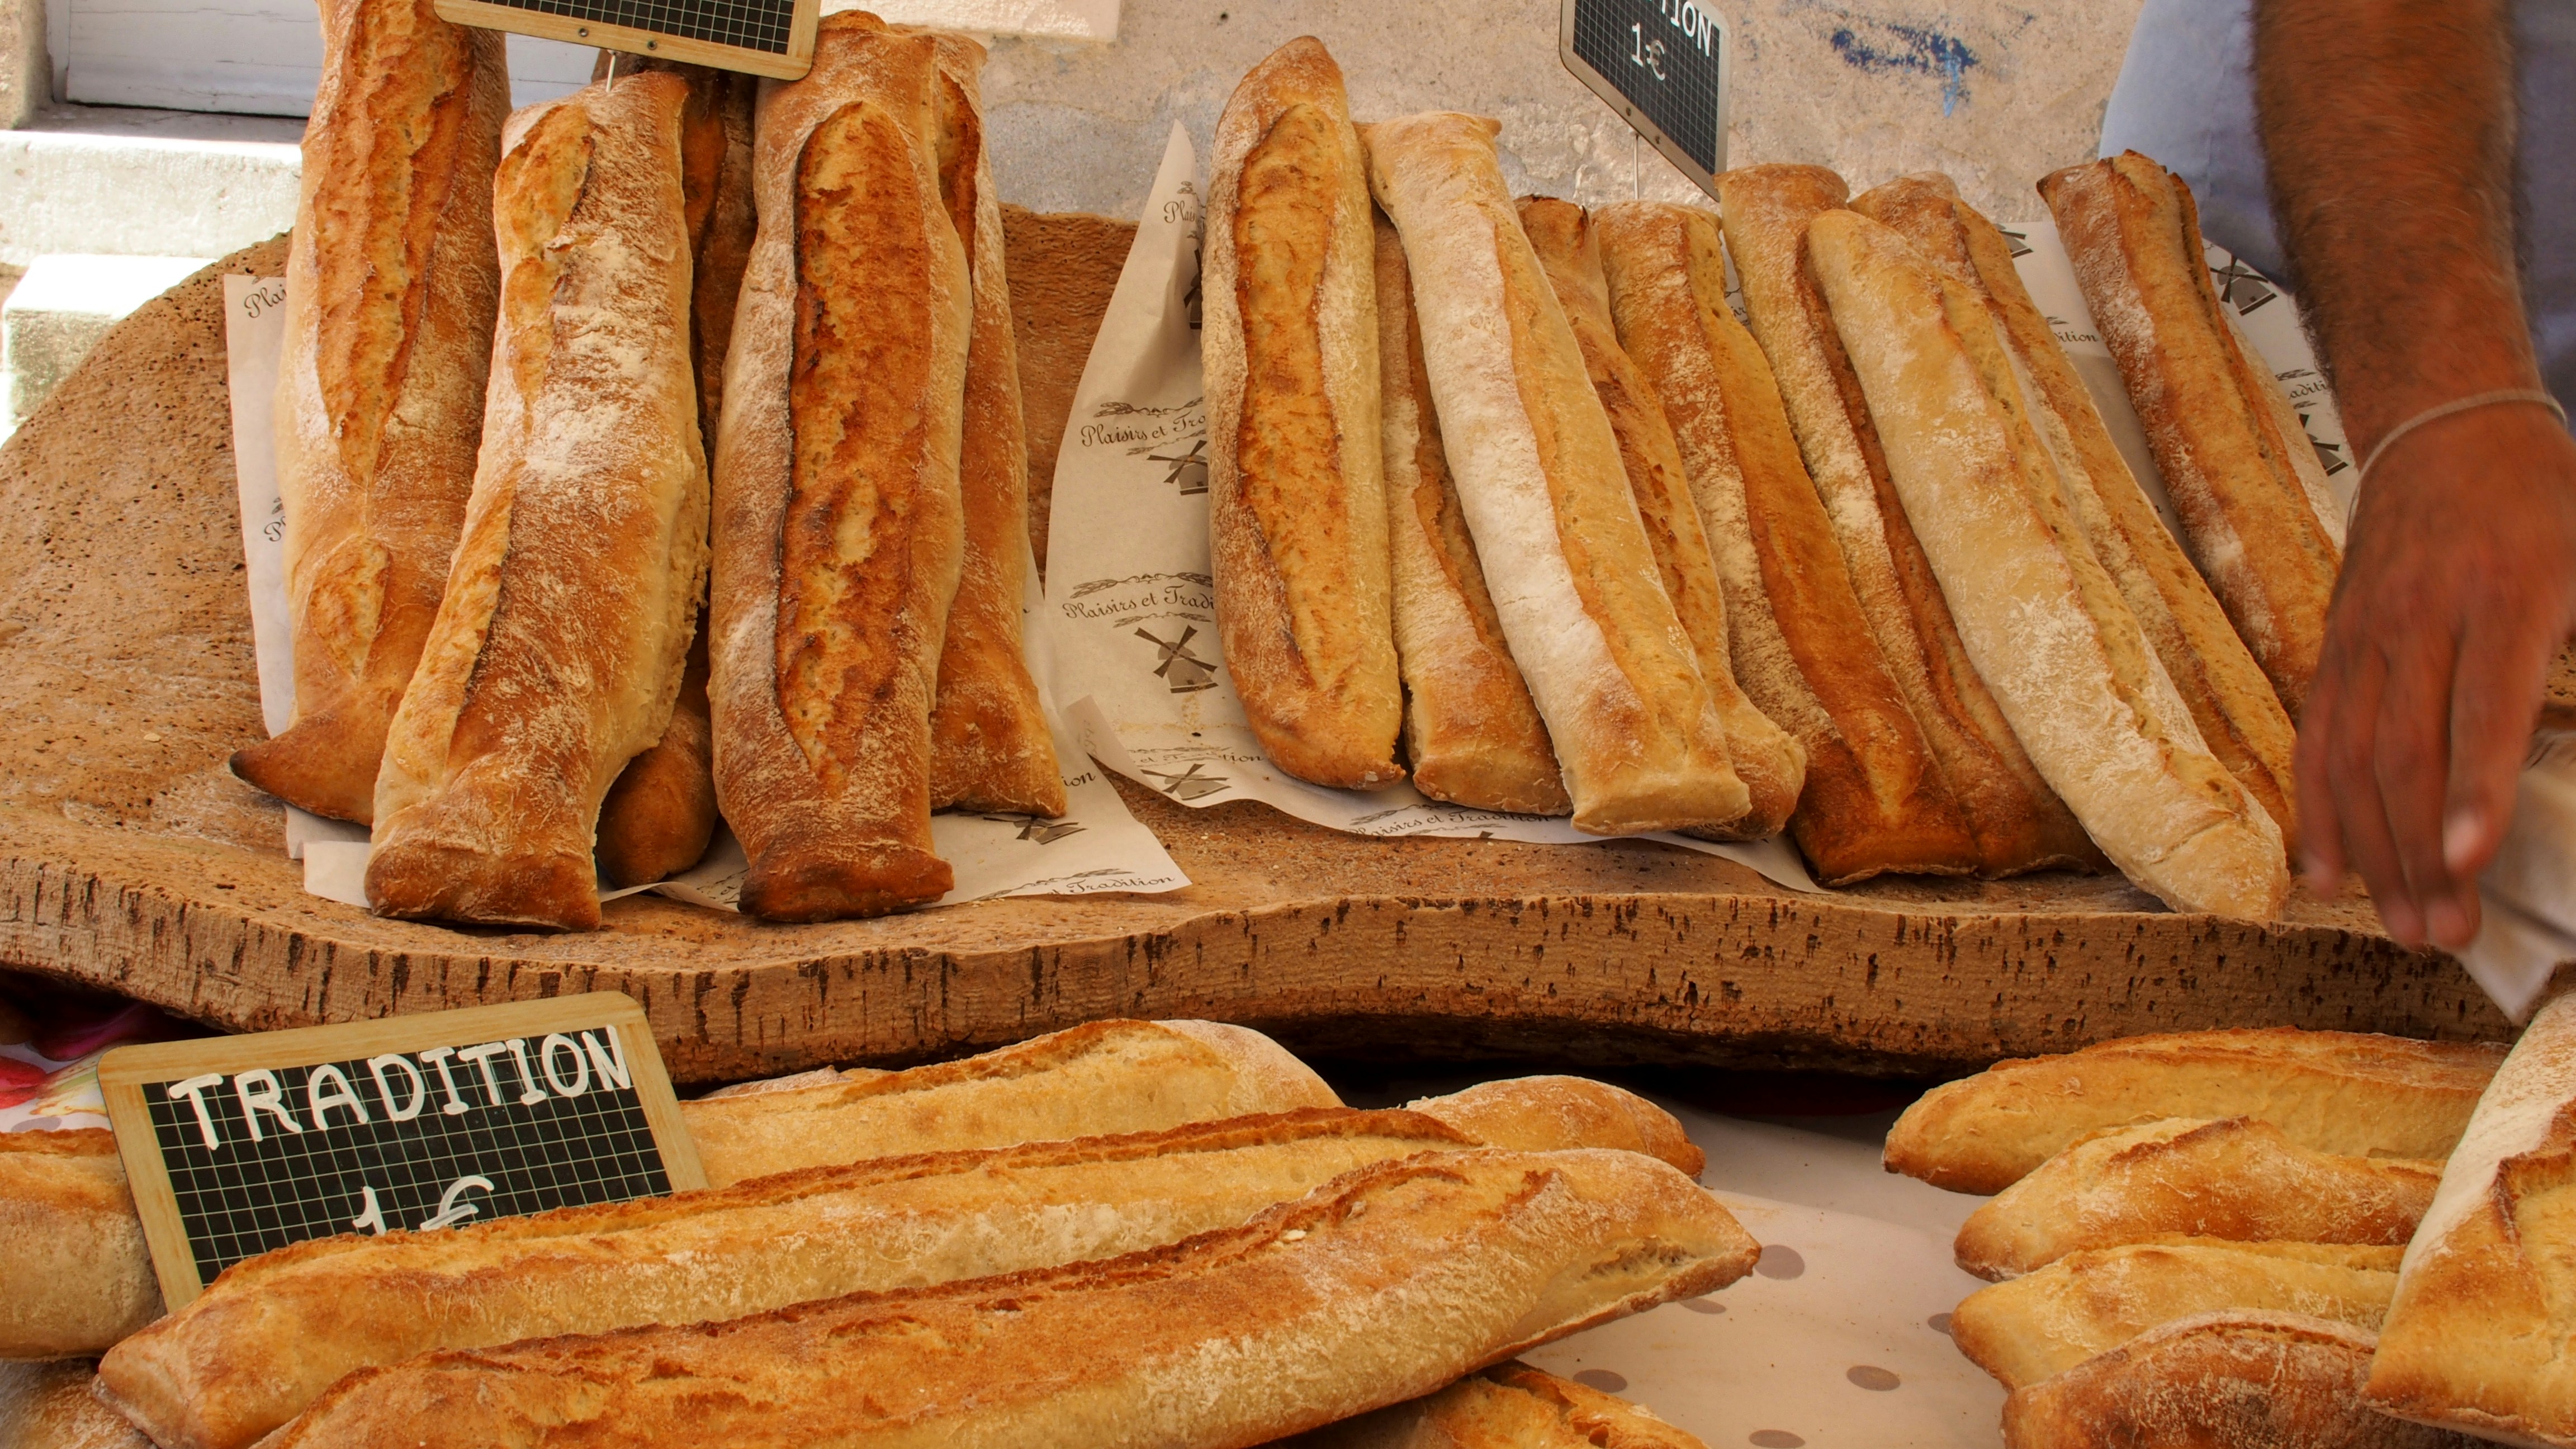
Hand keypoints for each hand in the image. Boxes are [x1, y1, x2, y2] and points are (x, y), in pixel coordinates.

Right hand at [2297, 402, 2575, 948]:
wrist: (2442, 430)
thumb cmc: (2543, 501)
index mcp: (2501, 596)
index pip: (2480, 708)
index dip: (2472, 790)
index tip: (2467, 862)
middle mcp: (2418, 621)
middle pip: (2404, 752)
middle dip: (2417, 853)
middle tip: (2445, 934)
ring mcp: (2364, 637)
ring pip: (2352, 758)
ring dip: (2373, 853)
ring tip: (2402, 926)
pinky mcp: (2334, 649)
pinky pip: (2317, 740)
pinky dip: (2319, 812)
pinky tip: (2329, 873)